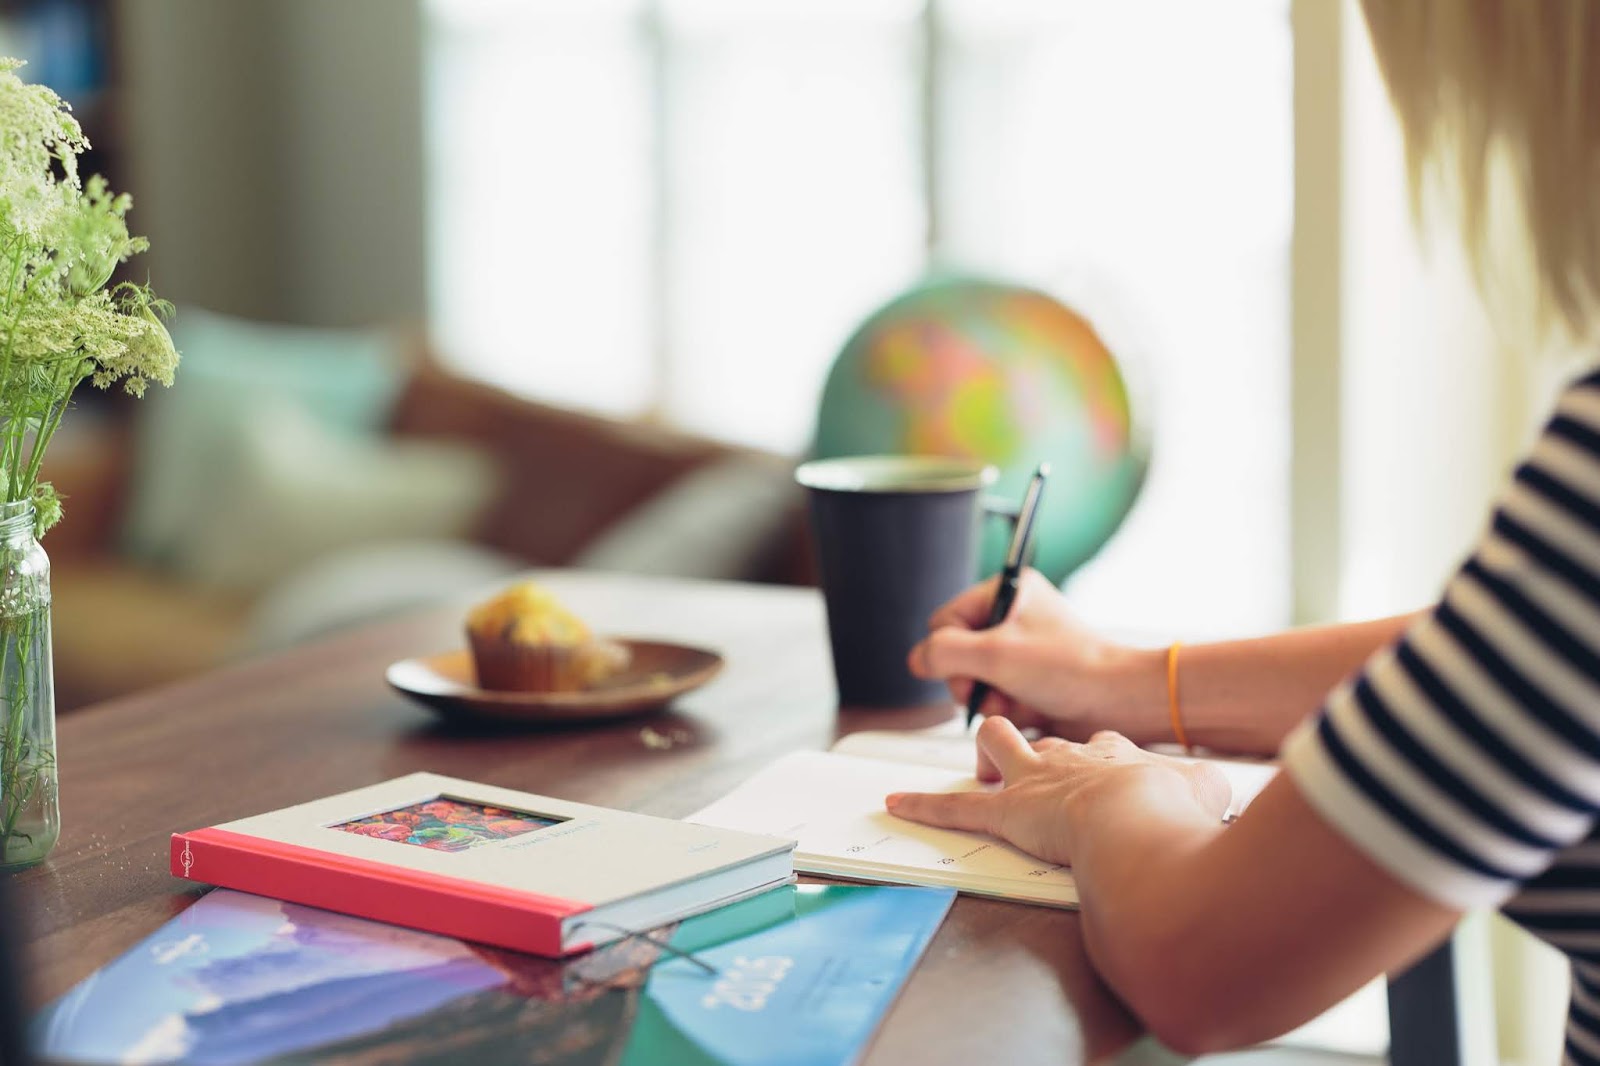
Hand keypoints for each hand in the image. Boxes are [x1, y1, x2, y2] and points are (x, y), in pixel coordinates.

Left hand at [885, 717, 1230, 866]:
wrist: (1141, 815)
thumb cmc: (1176, 811)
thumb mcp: (1207, 792)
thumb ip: (1206, 791)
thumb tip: (1216, 794)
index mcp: (1115, 754)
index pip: (1101, 745)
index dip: (1102, 758)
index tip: (1113, 772)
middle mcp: (1070, 758)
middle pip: (1045, 738)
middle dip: (1039, 748)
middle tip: (1045, 774)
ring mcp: (1034, 782)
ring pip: (998, 746)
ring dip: (988, 758)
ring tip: (987, 774)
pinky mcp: (1006, 813)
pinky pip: (955, 809)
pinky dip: (922, 806)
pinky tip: (895, 801)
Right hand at [907, 569, 1166, 743]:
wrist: (1116, 701)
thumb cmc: (1070, 667)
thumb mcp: (995, 654)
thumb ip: (944, 652)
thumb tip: (916, 659)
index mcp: (1007, 591)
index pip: (945, 620)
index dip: (950, 650)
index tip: (972, 667)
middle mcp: (1012, 617)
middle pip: (955, 652)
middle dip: (969, 679)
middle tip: (990, 690)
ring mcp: (1019, 650)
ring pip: (972, 678)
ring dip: (985, 697)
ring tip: (1010, 703)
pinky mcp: (1028, 679)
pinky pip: (993, 694)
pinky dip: (1003, 707)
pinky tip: (1023, 710)